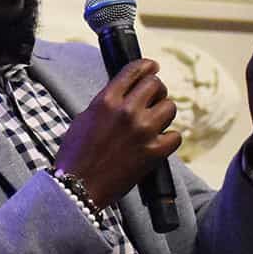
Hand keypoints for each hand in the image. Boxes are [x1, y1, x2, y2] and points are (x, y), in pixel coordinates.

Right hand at [54, 58, 181, 208]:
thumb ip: (106, 102)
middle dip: (156, 90)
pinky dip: (170, 138)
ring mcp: (143, 132)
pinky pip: (176, 135)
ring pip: (169, 107)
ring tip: (155, 122)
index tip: (153, 66)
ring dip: (163, 112)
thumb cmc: (76, 155)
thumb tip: (124, 93)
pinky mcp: (154, 153)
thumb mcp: (84, 119)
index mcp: (107, 100)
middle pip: (156, 85)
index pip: (134, 71)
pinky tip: (160, 141)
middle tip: (153, 99)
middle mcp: (127, 112)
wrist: (79, 187)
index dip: (147, 66)